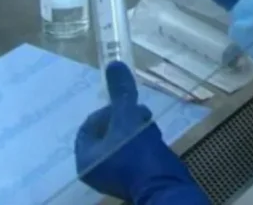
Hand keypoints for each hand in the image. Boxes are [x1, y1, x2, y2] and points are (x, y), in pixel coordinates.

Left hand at [75, 62, 209, 204]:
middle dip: (126, 118)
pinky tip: (156, 139)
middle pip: (107, 132)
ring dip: (137, 128)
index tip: (126, 106)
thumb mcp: (128, 119)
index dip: (108, 110)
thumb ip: (120, 94)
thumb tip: (114, 65)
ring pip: (123, 141)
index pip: (90, 125)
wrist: (165, 187)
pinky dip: (143, 143)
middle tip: (141, 114)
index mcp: (86, 158)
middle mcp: (95, 169)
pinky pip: (134, 153)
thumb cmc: (138, 154)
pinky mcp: (133, 178)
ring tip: (150, 125)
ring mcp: (115, 175)